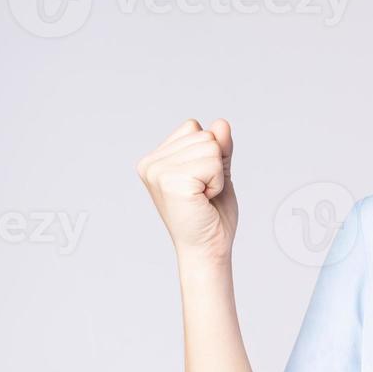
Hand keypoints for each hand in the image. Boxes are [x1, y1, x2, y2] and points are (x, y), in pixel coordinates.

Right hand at [136, 118, 237, 263]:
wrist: (208, 248)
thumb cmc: (211, 216)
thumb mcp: (218, 173)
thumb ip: (219, 147)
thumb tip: (221, 123)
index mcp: (156, 159)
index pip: (194, 127)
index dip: (209, 154)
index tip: (200, 182)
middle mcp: (151, 163)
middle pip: (204, 135)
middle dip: (215, 165)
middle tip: (203, 193)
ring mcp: (158, 171)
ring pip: (210, 146)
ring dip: (217, 175)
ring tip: (203, 197)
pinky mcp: (170, 181)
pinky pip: (213, 163)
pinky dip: (218, 183)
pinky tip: (204, 200)